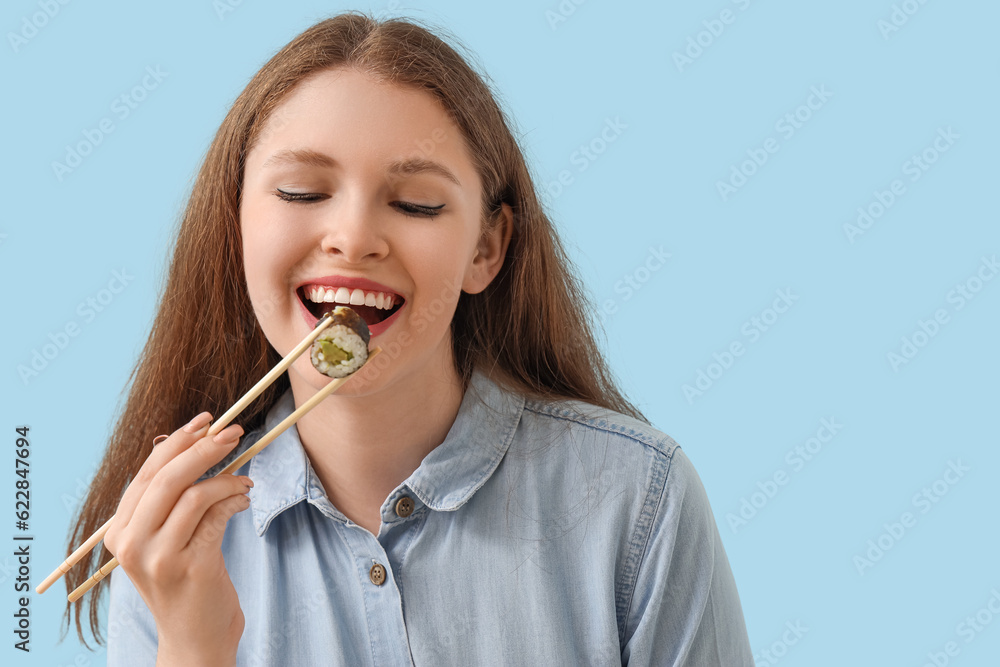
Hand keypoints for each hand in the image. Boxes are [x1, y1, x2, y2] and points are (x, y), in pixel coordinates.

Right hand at [103, 412, 251, 665]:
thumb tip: (197, 445)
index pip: (147, 473)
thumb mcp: (165, 542)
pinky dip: (235, 498)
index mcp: (120, 532)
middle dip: (204, 447)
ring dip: (227, 478)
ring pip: (194, 494)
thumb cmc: (186, 583)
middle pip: (167, 478)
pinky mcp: (190, 567)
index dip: (177, 442)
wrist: (195, 639)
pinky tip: (245, 497)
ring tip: (245, 479)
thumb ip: (170, 503)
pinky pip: (216, 516)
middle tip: (234, 431)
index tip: (206, 421)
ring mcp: (159, 557)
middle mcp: (132, 544)